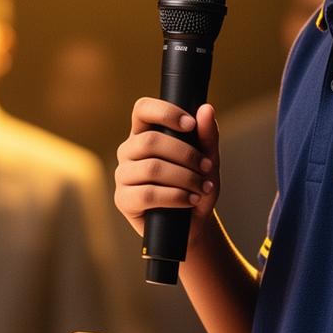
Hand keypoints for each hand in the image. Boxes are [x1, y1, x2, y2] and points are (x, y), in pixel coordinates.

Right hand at [114, 99, 220, 245]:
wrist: (193, 224)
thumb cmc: (197, 187)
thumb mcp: (209, 161)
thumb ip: (207, 136)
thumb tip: (206, 109)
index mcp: (145, 133)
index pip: (142, 109)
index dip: (164, 112)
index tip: (190, 124)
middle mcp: (129, 152)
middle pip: (149, 141)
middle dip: (185, 154)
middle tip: (206, 167)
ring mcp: (123, 176)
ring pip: (151, 168)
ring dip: (184, 177)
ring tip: (202, 187)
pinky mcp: (123, 200)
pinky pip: (148, 194)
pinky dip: (176, 196)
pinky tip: (190, 200)